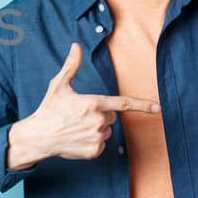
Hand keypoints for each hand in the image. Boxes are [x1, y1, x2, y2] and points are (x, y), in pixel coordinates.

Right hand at [7, 42, 159, 168]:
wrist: (39, 136)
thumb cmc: (49, 109)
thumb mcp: (59, 85)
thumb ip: (72, 66)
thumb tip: (76, 46)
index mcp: (93, 103)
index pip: (123, 104)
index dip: (143, 105)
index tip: (158, 108)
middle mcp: (98, 120)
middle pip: (111, 116)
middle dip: (101, 114)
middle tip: (80, 115)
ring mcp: (96, 137)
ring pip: (106, 130)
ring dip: (96, 128)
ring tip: (76, 127)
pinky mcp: (94, 151)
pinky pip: (101, 144)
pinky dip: (92, 142)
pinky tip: (77, 138)